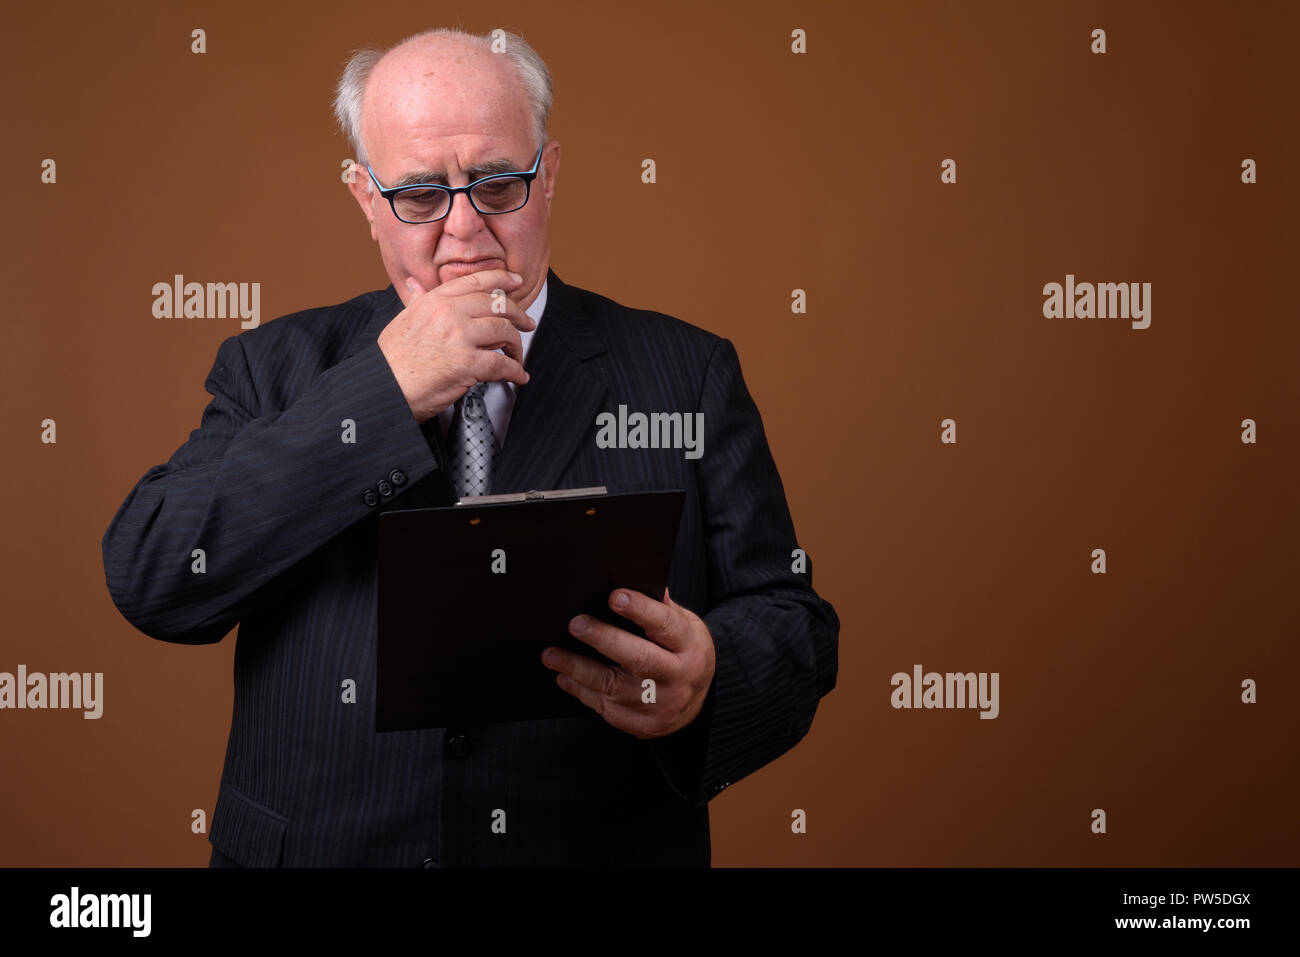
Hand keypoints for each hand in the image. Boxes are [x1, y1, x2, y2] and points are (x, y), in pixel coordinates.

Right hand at [377, 268, 536, 422]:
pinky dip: (516, 372)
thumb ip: (417, 301)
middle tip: (527, 323)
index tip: (517, 281)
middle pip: (498, 305)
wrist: (384, 387)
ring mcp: (459, 337)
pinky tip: (518, 376)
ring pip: (504, 332)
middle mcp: (449, 313)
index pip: (476, 281)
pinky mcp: (467, 364)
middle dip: (518, 315)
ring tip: (518, 356)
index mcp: (435, 301)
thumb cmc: (392, 359)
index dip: (502, 279)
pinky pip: (503, 364)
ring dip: (517, 346)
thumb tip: (414, 285)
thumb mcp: (402, 320)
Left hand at [541, 588, 714, 738]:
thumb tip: (643, 583)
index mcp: (690, 647)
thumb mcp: (685, 627)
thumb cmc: (684, 654)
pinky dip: (582, 692)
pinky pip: (607, 709)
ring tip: (552, 654)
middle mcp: (678, 678)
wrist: (698, 704)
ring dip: (579, 669)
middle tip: (575, 624)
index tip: (614, 596)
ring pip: (614, 687)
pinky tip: (565, 677)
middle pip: (638, 659)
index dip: (640, 610)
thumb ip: (663, 608)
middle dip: (603, 640)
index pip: (665, 625)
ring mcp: (660, 705)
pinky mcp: (643, 725)